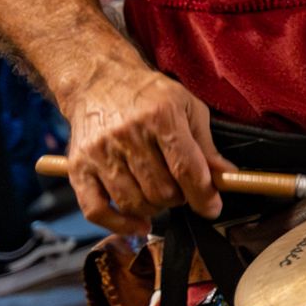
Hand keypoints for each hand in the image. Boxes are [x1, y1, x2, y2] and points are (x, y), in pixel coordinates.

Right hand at [58, 58, 224, 234]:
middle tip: (180, 189)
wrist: (100, 81)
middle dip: (178, 198)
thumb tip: (226, 177)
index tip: (212, 209)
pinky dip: (119, 225)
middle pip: (161, 191)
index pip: (186, 168)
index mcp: (161, 116)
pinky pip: (96, 210)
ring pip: (133, 203)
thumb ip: (206, 146)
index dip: (203, 195)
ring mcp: (100, 152)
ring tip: (158, 195)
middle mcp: (128, 134)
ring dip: (153, 209)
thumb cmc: (150, 95)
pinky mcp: (78, 167)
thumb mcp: (187, 108)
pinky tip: (137, 223)